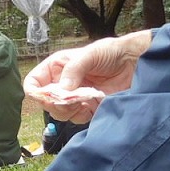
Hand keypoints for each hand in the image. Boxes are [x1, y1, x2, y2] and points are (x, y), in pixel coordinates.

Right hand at [23, 29, 152, 123]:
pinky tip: (90, 105)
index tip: (46, 97)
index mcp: (56, 67)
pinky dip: (81, 115)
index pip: (34, 82)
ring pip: (59, 112)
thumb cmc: (111, 52)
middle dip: (55, 103)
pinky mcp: (88, 107)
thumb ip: (74, 70)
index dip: (35, 92)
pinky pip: (76, 118)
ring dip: (68, 110)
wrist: (135, 63)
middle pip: (45, 102)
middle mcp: (62, 83)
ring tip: (83, 100)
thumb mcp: (90, 54)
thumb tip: (62, 89)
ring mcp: (74, 97)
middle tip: (70, 100)